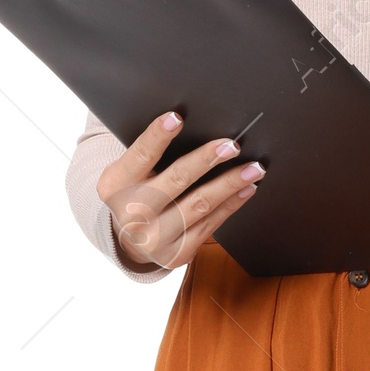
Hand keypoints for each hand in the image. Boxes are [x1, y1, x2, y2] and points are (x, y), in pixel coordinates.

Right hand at [97, 114, 262, 271]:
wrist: (130, 240)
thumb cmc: (136, 193)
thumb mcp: (129, 173)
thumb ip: (151, 155)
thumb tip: (192, 126)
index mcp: (115, 186)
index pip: (140, 155)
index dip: (158, 136)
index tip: (177, 117)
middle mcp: (133, 213)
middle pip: (176, 179)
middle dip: (207, 159)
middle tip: (231, 145)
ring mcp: (155, 237)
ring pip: (200, 203)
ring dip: (230, 183)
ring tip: (253, 168)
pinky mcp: (177, 253)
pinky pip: (210, 224)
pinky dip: (231, 204)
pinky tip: (246, 189)